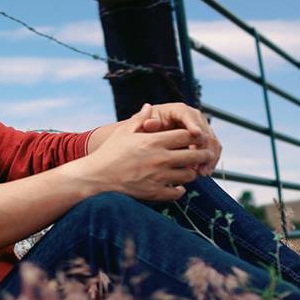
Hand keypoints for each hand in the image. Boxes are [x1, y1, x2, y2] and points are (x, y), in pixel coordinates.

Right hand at [82, 104, 215, 200]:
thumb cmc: (109, 153)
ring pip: (189, 175)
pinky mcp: (155, 192)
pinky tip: (176, 186)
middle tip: (203, 155)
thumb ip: (140, 120)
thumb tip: (148, 107)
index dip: (195, 135)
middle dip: (202, 154)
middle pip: (194, 155)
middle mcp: (160, 158)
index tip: (196, 138)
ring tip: (187, 170)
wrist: (96, 177)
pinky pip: (177, 193)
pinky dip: (179, 190)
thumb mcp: (123, 132)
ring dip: (190, 172)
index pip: (186, 135)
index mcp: (154, 141)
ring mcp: (159, 177)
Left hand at [139, 102, 220, 175]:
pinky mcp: (202, 141)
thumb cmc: (141, 131)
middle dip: (204, 145)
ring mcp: (200, 129)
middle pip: (204, 129)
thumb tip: (150, 123)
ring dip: (209, 157)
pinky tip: (204, 172)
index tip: (196, 134)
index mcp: (177, 110)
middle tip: (199, 160)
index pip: (188, 115)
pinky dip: (209, 161)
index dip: (193, 124)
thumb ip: (143, 124)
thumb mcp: (139, 127)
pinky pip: (211, 150)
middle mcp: (192, 117)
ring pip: (211, 141)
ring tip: (201, 172)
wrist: (146, 140)